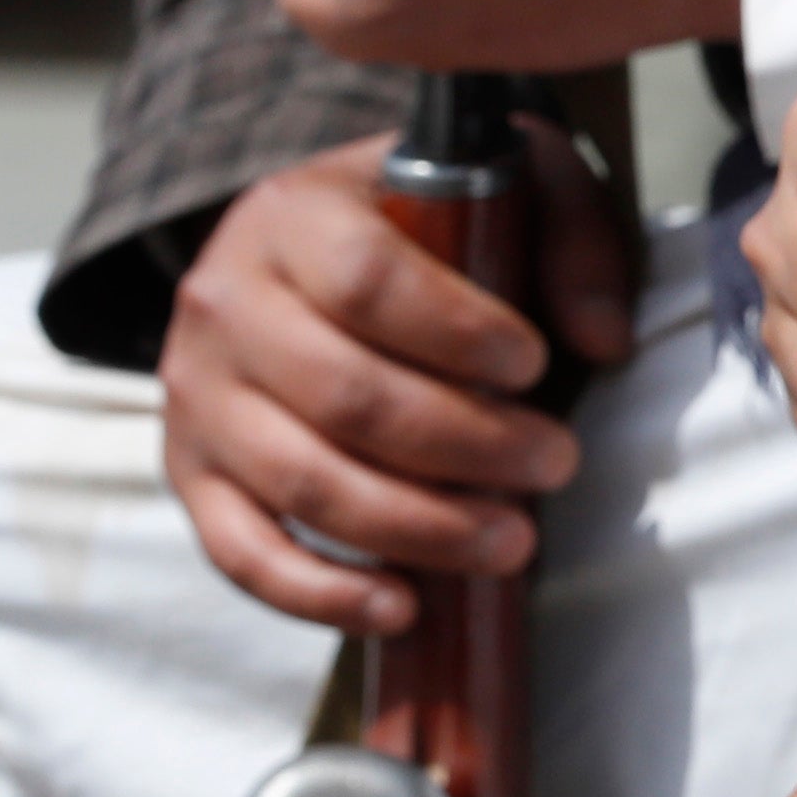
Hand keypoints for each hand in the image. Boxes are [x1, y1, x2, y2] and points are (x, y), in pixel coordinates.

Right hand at [160, 128, 638, 632]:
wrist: (316, 246)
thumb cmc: (431, 224)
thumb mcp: (511, 189)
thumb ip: (570, 241)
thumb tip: (603, 341)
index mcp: (293, 216)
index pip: (366, 279)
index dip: (457, 332)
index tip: (537, 363)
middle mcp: (225, 304)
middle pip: (342, 393)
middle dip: (464, 444)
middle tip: (556, 464)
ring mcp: (198, 397)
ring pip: (300, 481)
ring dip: (416, 527)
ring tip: (512, 542)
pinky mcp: (192, 475)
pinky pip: (243, 553)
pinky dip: (321, 594)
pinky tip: (404, 607)